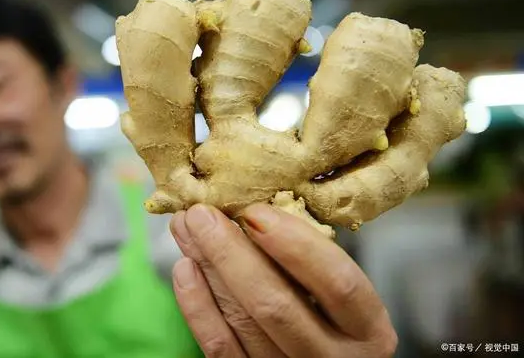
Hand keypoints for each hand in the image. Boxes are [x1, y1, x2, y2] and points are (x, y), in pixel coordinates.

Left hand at [169, 204, 396, 357]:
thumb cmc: (334, 321)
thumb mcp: (341, 297)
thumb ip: (312, 265)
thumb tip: (256, 211)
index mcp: (368, 329)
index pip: (338, 282)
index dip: (296, 245)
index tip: (256, 212)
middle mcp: (334, 357)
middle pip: (278, 304)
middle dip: (232, 252)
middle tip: (202, 214)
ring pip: (243, 321)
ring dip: (208, 268)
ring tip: (186, 229)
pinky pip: (220, 347)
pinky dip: (198, 307)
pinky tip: (186, 269)